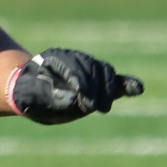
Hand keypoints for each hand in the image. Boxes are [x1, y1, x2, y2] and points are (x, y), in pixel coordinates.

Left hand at [6, 48, 141, 123]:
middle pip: (91, 66)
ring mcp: (88, 69)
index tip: (80, 97)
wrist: (31, 93)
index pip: (73, 64)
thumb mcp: (29, 95)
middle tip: (89, 107)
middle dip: (94, 87)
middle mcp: (73, 59)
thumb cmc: (28, 94)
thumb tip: (70, 98)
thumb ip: (46, 95)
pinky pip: (115, 81)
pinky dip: (127, 85)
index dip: (79, 79)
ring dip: (106, 89)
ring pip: (104, 72)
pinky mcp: (99, 83)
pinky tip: (137, 89)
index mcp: (54, 58)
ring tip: (101, 108)